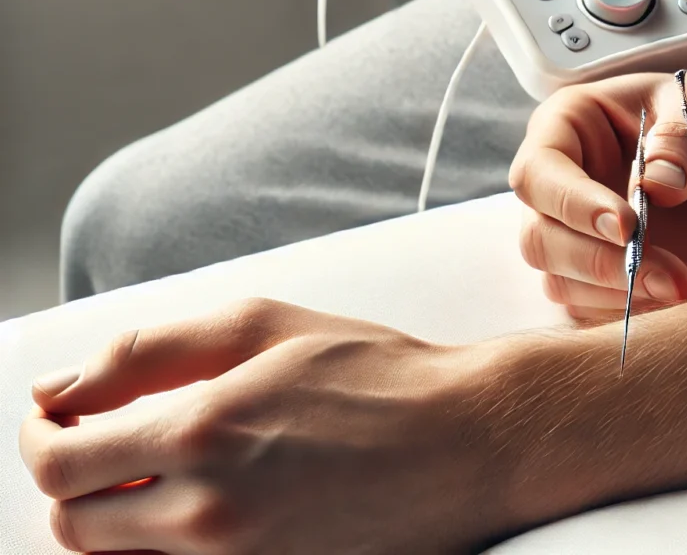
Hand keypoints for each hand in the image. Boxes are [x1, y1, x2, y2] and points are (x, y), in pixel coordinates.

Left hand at [19, 298, 518, 553]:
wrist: (471, 440)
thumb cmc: (380, 376)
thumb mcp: (266, 326)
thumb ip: (149, 350)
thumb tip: (63, 385)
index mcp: (200, 433)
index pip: (60, 464)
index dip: (40, 439)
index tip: (52, 419)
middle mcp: (209, 511)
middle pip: (75, 525)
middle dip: (68, 484)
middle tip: (93, 447)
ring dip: (114, 520)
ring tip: (146, 478)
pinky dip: (168, 547)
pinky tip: (200, 507)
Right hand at [509, 69, 686, 318]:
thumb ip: (684, 136)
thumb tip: (655, 187)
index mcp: (567, 125)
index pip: (539, 172)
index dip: (574, 205)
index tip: (630, 226)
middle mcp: (557, 181)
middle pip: (538, 236)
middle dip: (600, 263)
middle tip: (669, 275)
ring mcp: (572, 230)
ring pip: (557, 278)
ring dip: (616, 293)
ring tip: (680, 287)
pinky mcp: (596, 269)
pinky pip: (586, 304)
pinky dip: (624, 309)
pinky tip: (669, 297)